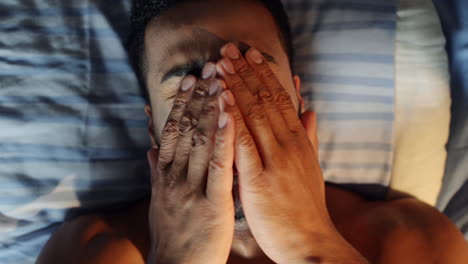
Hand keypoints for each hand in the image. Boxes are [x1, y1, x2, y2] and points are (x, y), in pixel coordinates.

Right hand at [147, 63, 234, 263]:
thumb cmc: (173, 235)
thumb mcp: (159, 201)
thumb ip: (156, 172)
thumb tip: (150, 149)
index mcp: (166, 174)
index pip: (173, 130)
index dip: (182, 102)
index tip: (192, 77)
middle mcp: (175, 176)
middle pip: (186, 129)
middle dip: (198, 97)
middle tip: (209, 66)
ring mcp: (192, 188)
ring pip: (200, 142)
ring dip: (210, 109)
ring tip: (220, 80)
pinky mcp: (211, 203)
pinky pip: (218, 167)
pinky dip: (223, 140)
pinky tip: (229, 116)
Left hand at [216, 44, 365, 262]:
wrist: (310, 243)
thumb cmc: (306, 207)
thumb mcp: (312, 167)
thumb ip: (309, 136)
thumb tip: (310, 109)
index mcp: (299, 142)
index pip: (280, 100)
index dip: (263, 75)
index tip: (248, 55)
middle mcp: (290, 145)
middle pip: (266, 101)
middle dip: (246, 72)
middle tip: (229, 49)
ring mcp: (276, 161)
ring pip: (255, 116)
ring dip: (236, 87)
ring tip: (220, 65)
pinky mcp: (261, 180)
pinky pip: (245, 144)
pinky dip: (234, 120)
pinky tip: (222, 101)